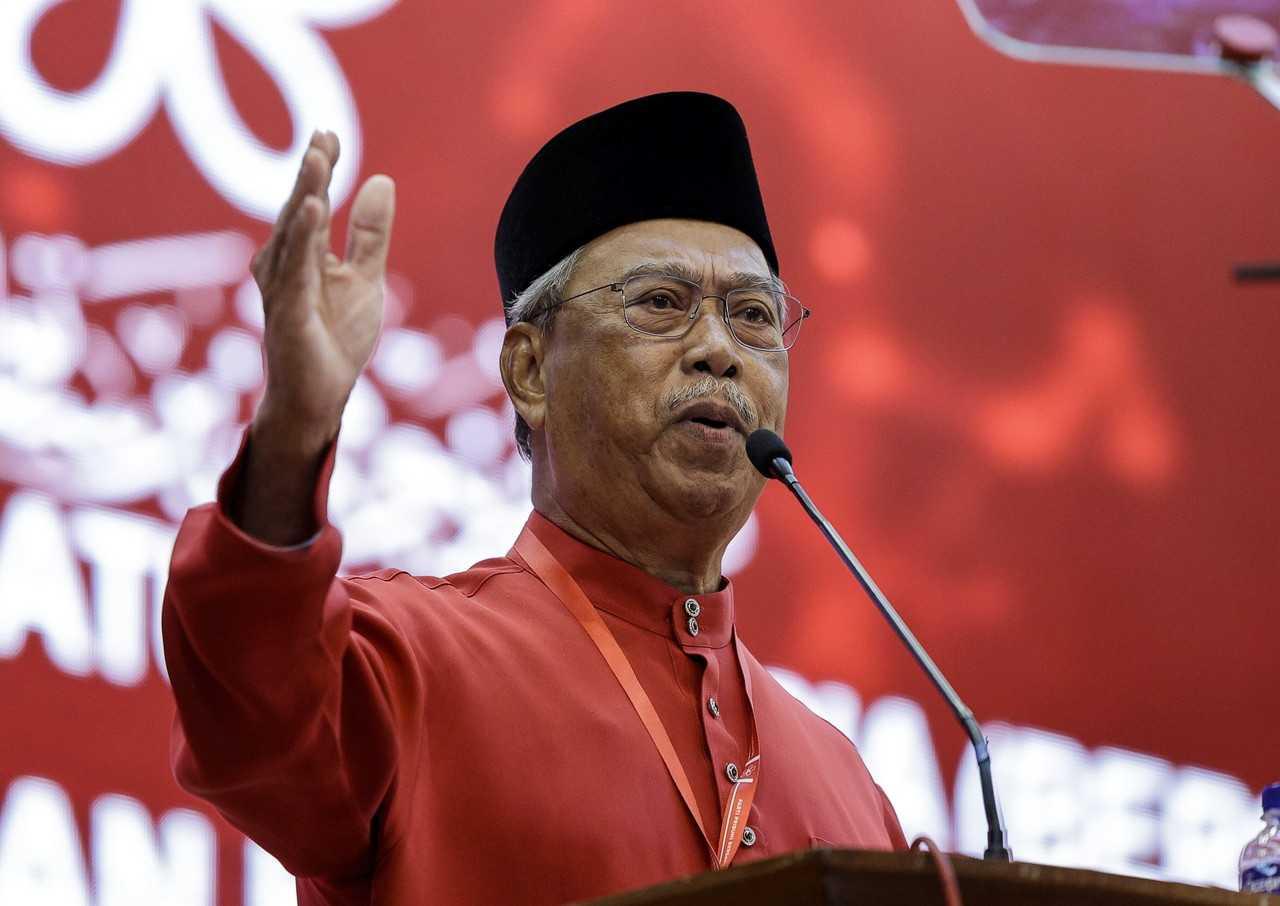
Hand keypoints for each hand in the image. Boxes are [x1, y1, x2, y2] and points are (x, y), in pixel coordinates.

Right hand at [250, 130, 395, 454]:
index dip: (321, 167)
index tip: (330, 133)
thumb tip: (381, 180)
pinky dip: (303, 238)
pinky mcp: (287, 312)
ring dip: (306, 194)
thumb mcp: (365, 277)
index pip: (311, 201)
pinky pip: (295, 269)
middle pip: (299, 209)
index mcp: (301, 253)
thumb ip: (370, 234)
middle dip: (311, 172)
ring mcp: (282, 288)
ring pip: (294, 233)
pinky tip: (313, 210)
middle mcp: (283, 264)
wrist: (318, 397)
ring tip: (318, 161)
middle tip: (322, 137)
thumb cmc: (334, 338)